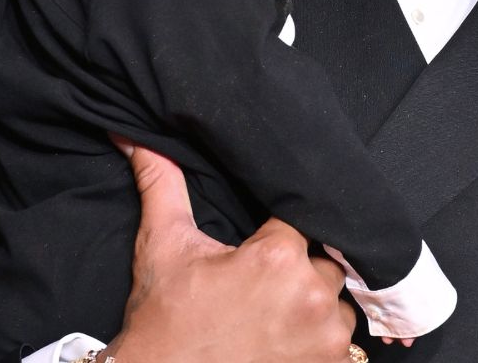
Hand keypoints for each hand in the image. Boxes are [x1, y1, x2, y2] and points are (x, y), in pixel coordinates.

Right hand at [104, 137, 357, 362]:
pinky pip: (343, 340)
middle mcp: (312, 295)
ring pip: (337, 300)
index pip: (300, 218)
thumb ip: (162, 185)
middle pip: (324, 259)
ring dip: (314, 302)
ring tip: (273, 312)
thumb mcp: (163, 247)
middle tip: (259, 283)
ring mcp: (326, 337)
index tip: (261, 243)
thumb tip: (134, 137)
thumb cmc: (163, 321)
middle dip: (297, 267)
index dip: (280, 231)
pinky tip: (286, 337)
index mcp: (278, 257)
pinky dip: (320, 337)